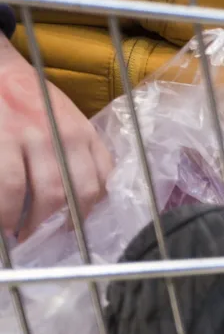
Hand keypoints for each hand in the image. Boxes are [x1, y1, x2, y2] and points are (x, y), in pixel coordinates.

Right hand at [0, 37, 111, 239]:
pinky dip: (5, 213)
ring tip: (20, 234)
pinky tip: (3, 222)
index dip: (90, 211)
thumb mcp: (64, 118)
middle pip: (78, 193)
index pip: (103, 180)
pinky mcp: (2, 141)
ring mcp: (32, 137)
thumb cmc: (27, 96)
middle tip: (43, 237)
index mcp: (83, 132)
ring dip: (33, 225)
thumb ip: (78, 150)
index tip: (73, 227)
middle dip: (60, 225)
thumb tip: (86, 194)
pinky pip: (9, 189)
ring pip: (46, 196)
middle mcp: (65, 135)